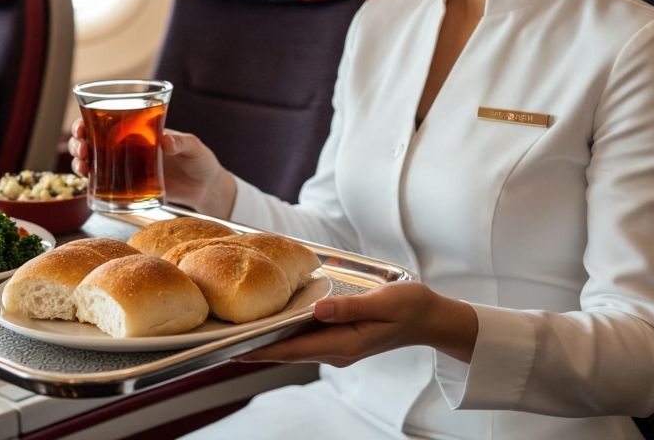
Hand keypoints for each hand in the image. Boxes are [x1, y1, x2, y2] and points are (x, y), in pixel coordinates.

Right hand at [68, 119, 236, 217]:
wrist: (206, 188)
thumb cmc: (201, 161)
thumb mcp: (195, 147)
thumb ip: (182, 142)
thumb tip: (166, 141)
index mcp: (141, 131)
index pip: (108, 120)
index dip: (88, 120)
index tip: (81, 126)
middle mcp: (130, 147)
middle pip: (93, 140)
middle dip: (79, 142)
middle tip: (81, 148)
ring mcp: (128, 167)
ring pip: (94, 161)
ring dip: (81, 161)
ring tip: (82, 166)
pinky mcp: (131, 187)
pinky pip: (105, 183)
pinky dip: (92, 182)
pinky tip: (87, 182)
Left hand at [238, 282, 478, 366]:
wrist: (430, 317)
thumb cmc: (410, 307)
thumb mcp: (382, 303)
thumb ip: (349, 307)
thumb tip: (317, 309)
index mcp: (343, 344)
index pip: (293, 350)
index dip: (261, 350)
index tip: (233, 348)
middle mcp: (336, 350)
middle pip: (287, 351)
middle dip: (256, 346)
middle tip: (223, 339)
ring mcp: (338, 346)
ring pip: (294, 345)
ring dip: (269, 340)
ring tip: (238, 330)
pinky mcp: (340, 338)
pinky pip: (306, 337)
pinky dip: (286, 332)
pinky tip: (273, 321)